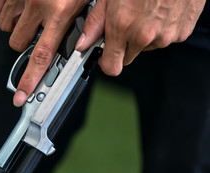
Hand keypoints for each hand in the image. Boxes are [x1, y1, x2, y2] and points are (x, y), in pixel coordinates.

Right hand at [0, 0, 88, 106]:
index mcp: (61, 11)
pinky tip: (19, 3)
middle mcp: (38, 4)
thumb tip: (82, 45)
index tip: (21, 97)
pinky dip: (4, 9)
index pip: (42, 56)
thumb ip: (90, 22)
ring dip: (15, 24)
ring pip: (5, 26)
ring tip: (32, 11)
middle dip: (25, 41)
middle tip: (39, 27)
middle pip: (18, 43)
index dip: (30, 80)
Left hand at [75, 0, 206, 75]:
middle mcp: (145, 36)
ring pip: (147, 47)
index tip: (103, 57)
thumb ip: (96, 22)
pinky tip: (159, 11)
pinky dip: (161, 30)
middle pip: (128, 57)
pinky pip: (165, 38)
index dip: (105, 62)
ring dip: (143, 36)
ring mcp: (165, 36)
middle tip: (125, 23)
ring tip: (144, 11)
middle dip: (123, 45)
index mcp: (124, 27)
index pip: (111, 66)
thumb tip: (84, 42)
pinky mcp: (181, 32)